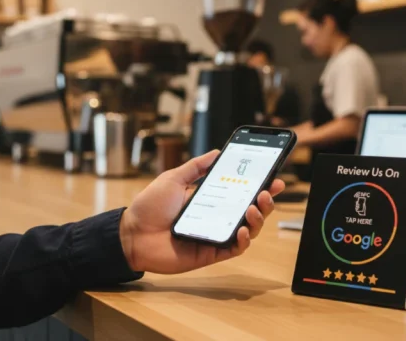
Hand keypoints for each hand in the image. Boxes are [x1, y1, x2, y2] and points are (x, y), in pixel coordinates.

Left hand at [119, 151, 284, 273]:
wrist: (131, 233)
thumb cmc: (149, 206)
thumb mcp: (173, 179)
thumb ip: (195, 167)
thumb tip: (216, 152)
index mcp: (210, 200)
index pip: (241, 192)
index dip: (260, 186)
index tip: (273, 177)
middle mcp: (217, 218)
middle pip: (250, 210)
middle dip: (265, 201)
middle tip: (268, 191)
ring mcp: (215, 235)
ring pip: (248, 230)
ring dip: (257, 219)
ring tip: (254, 207)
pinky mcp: (211, 252)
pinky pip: (234, 249)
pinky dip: (243, 240)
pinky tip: (242, 230)